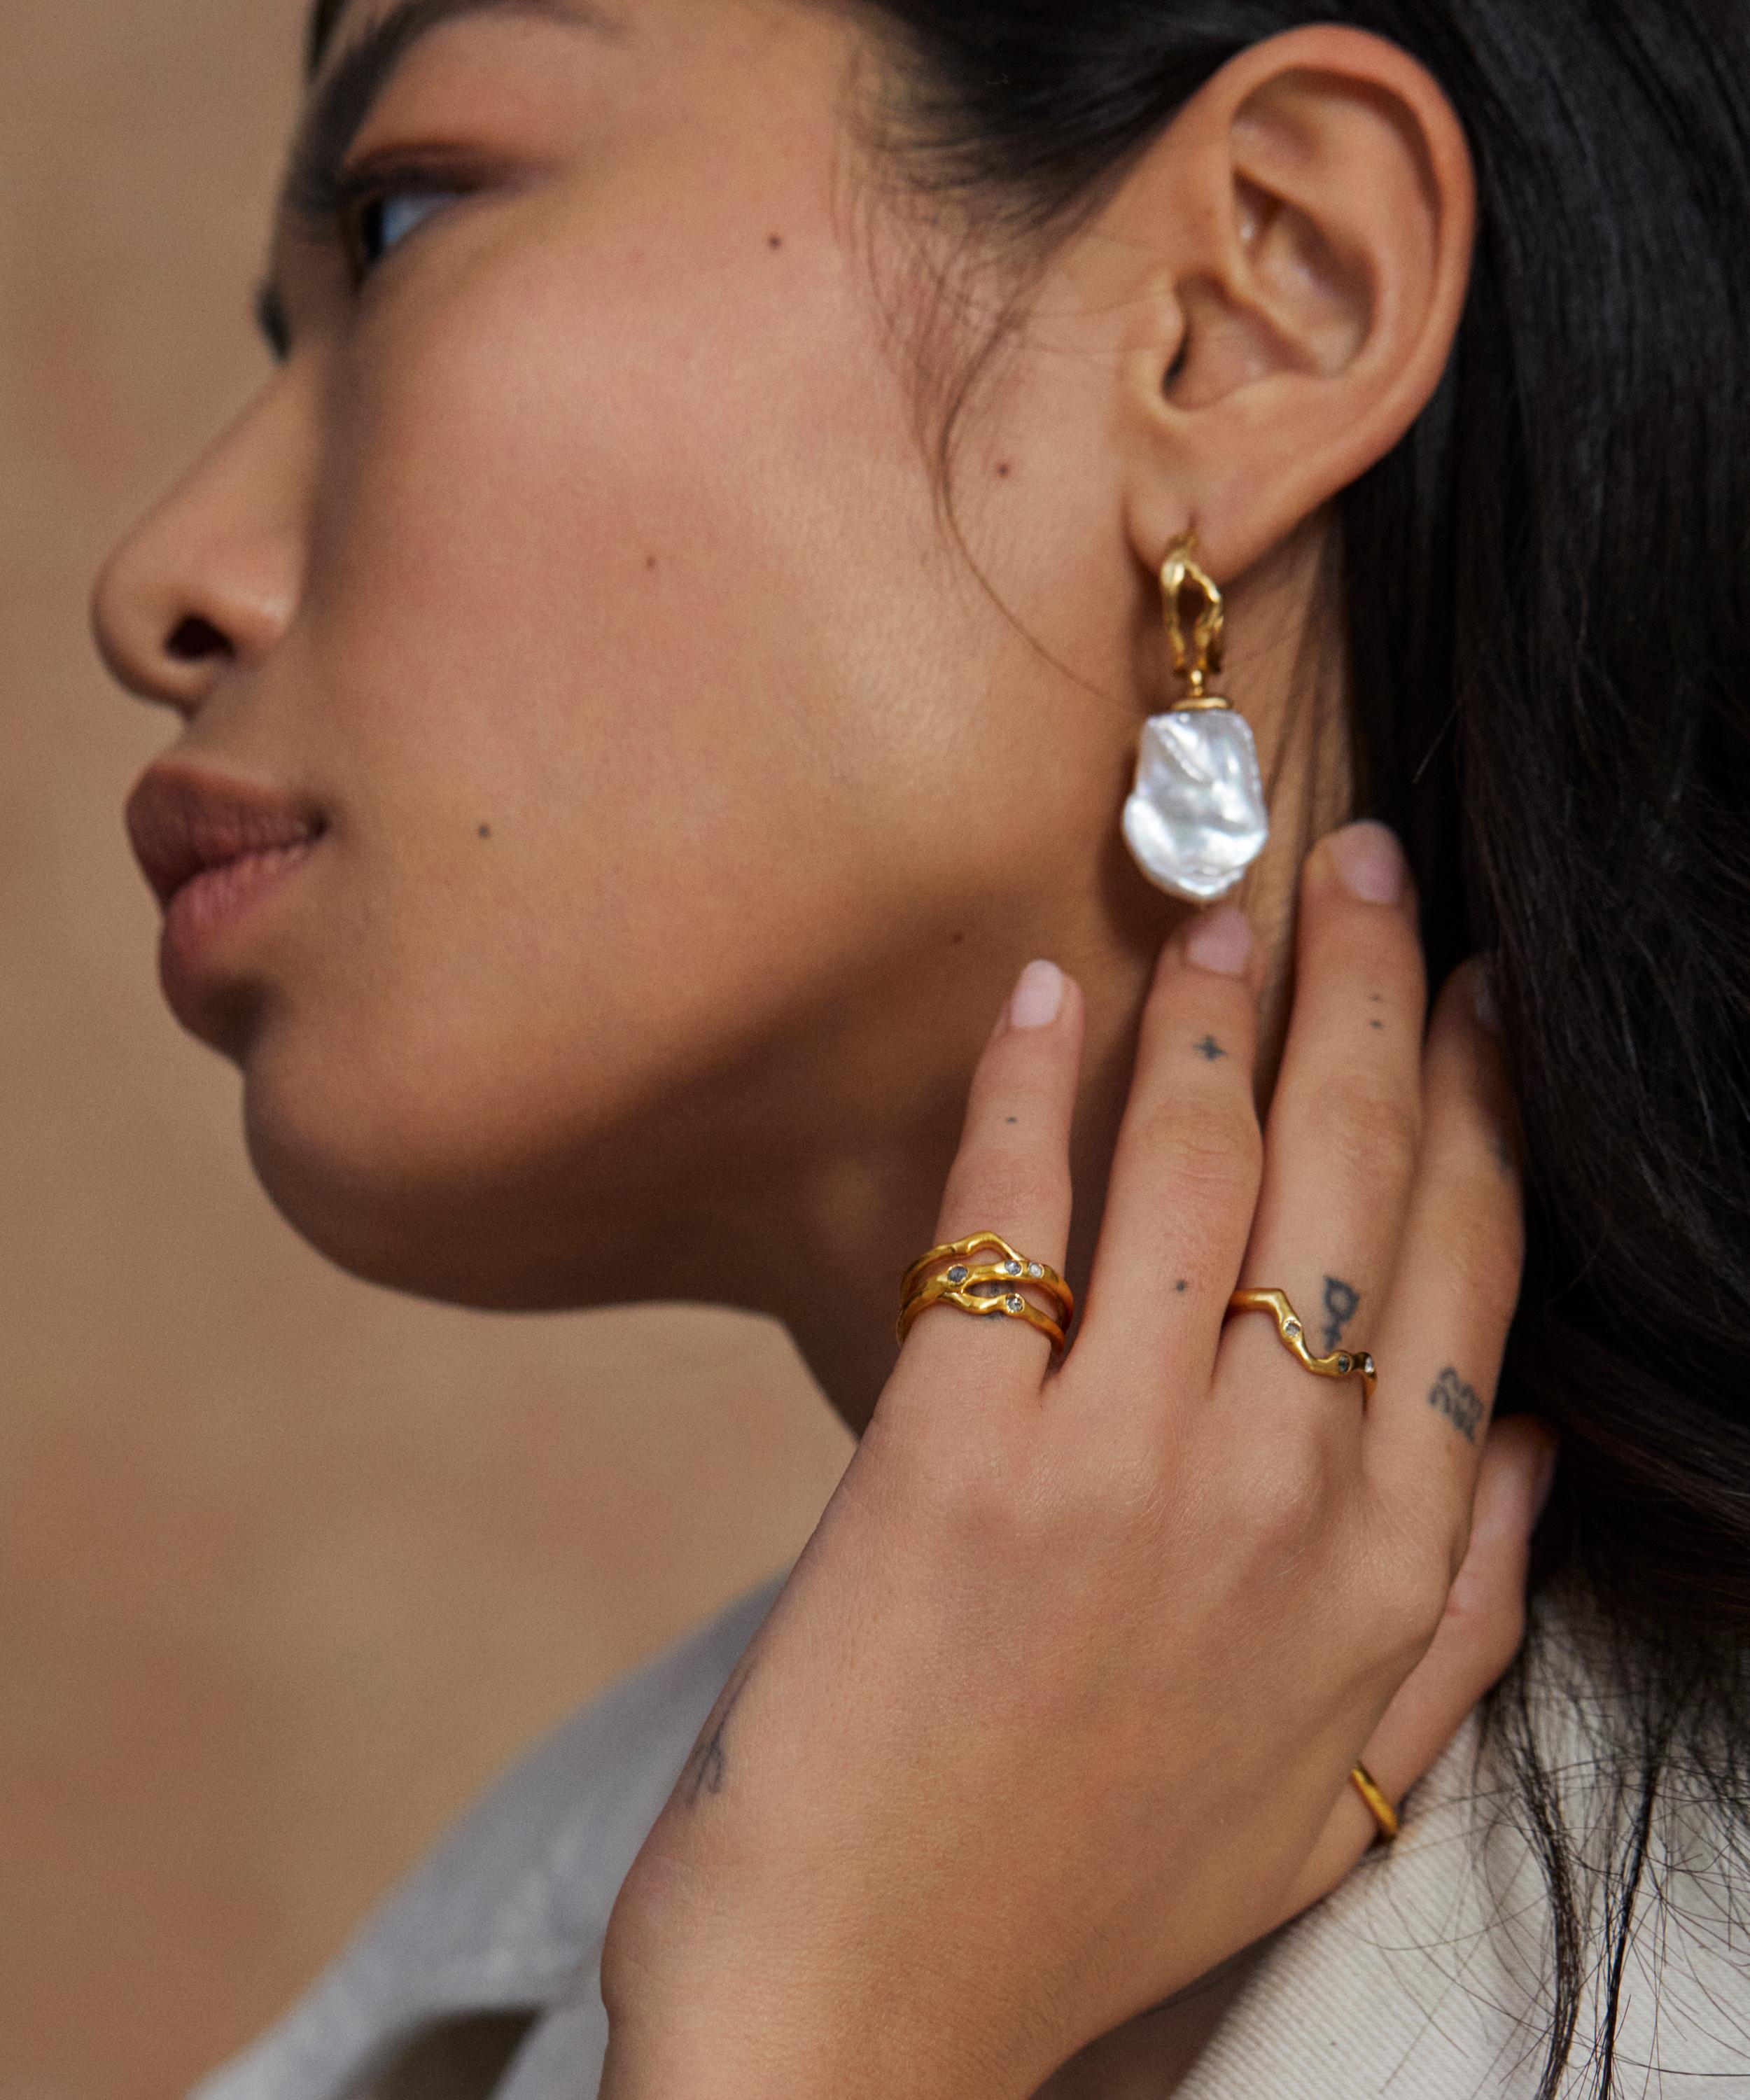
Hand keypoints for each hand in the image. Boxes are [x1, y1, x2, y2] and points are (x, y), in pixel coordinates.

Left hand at [599, 823, 1551, 2099]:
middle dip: (1373, 997)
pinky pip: (1010, 1224)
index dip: (1479, 1108)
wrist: (865, 2018)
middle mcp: (1278, 1497)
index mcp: (1381, 1573)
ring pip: (1206, 1174)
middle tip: (1359, 865)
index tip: (1477, 991)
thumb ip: (1456, 1620)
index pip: (1471, 1276)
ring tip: (1224, 901)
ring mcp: (1116, 1470)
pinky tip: (1045, 998)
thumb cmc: (1091, 1893)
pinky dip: (1031, 1093)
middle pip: (1358, 1187)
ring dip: (1222, 1013)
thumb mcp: (1341, 1795)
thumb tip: (1529, 1448)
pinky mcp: (948, 1458)